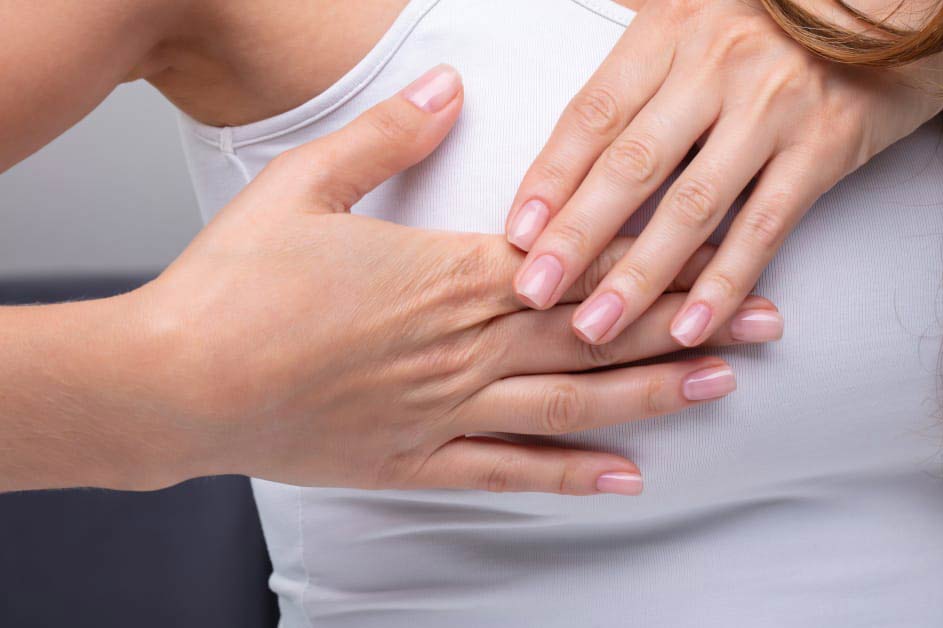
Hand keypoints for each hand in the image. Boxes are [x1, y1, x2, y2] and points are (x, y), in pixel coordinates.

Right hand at [132, 65, 776, 495]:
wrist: (173, 380)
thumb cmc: (233, 284)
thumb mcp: (306, 185)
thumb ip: (390, 135)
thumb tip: (453, 87)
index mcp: (448, 274)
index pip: (579, 262)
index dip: (657, 259)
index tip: (720, 252)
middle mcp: (464, 345)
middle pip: (600, 333)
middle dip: (690, 325)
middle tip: (767, 323)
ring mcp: (445, 409)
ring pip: (574, 403)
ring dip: (655, 394)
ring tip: (724, 386)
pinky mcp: (415, 460)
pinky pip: (509, 472)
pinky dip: (572, 476)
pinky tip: (628, 478)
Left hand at [505, 0, 942, 346]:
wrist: (906, 1)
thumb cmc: (784, 9)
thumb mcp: (699, 1)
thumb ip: (638, 43)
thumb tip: (574, 82)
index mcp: (672, 29)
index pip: (594, 115)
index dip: (550, 178)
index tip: (516, 234)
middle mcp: (716, 66)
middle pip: (631, 165)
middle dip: (576, 237)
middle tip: (531, 292)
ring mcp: (773, 109)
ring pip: (692, 206)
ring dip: (639, 276)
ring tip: (595, 329)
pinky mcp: (825, 147)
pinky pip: (765, 225)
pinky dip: (725, 281)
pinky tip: (689, 326)